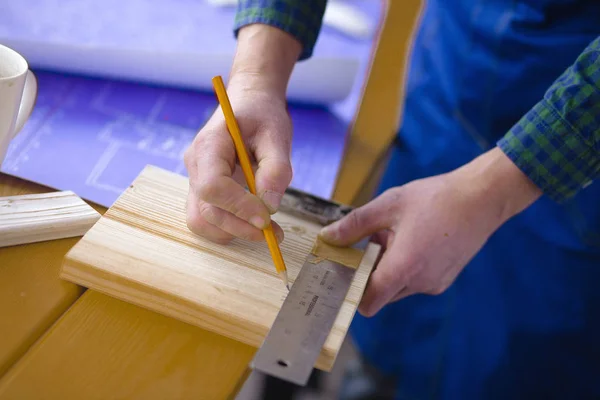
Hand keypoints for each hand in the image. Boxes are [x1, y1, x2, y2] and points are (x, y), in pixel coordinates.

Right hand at [184, 84, 291, 243]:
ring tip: (268, 230)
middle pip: (205, 211)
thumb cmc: (262, 114)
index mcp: (209, 146)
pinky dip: (232, 226)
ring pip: (201, 220)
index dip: (238, 207)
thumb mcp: (277, 135)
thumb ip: (276, 170)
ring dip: (234, 231)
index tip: (267, 218)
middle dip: (240, 227)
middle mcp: (196, 165)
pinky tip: (256, 221)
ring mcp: (196, 179)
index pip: (212, 187)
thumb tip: (271, 206)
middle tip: (274, 233)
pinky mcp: (205, 190)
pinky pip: (209, 217)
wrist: (249, 103)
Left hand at [319, 148, 541, 316]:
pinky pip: (416, 280)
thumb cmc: (435, 198)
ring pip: (399, 286)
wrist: (482, 198)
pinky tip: (414, 238)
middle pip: (382, 294)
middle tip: (370, 243)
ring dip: (389, 268)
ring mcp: (435, 283)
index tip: (344, 271)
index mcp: (404, 267)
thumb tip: (327, 238)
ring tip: (396, 235)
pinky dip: (407, 266)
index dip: (352, 292)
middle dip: (371, 274)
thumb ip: (354, 225)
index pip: (369, 302)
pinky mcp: (445, 279)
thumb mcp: (388, 205)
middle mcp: (420, 283)